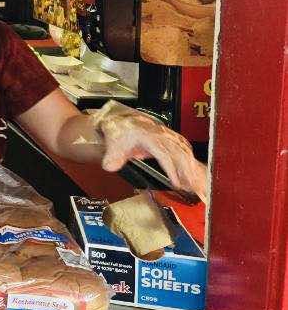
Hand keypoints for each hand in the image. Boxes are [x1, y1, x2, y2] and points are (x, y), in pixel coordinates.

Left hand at [93, 102, 207, 200]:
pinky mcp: (170, 136)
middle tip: (196, 187)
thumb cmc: (119, 132)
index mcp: (147, 135)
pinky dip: (190, 159)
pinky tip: (194, 170)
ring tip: (198, 183)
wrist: (121, 121)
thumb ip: (112, 158)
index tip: (177, 183)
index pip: (164, 154)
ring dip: (192, 167)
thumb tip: (110, 166)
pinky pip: (184, 147)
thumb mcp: (113, 145)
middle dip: (188, 171)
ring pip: (184, 150)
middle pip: (179, 152)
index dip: (171, 169)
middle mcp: (160, 133)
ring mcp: (166, 134)